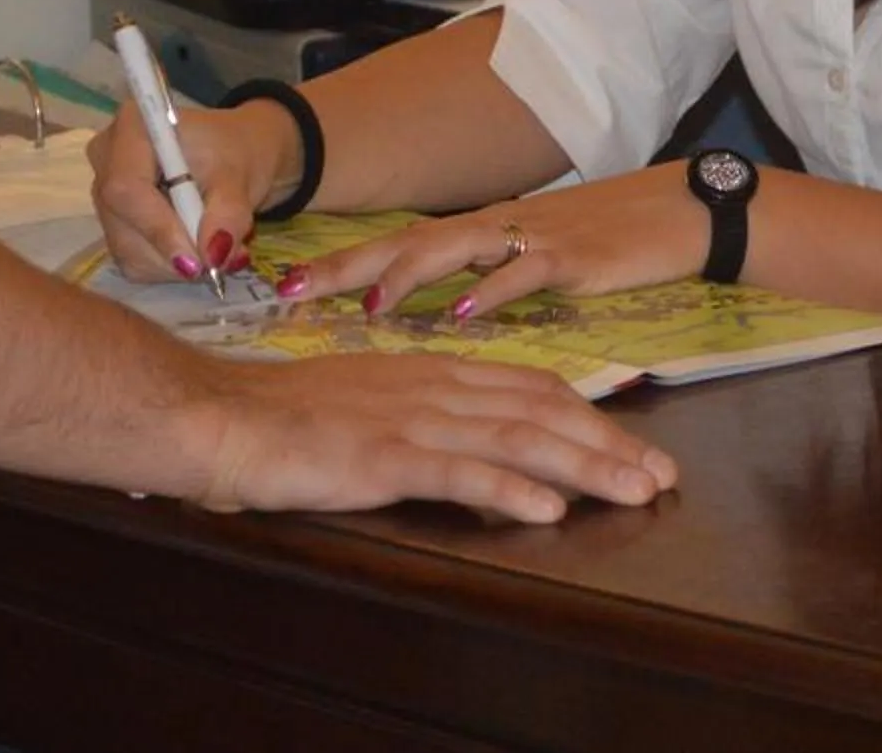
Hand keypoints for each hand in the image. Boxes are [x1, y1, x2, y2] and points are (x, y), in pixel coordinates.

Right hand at [87, 98, 287, 281]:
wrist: (236, 155)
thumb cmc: (236, 152)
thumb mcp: (241, 176)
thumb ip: (228, 213)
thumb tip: (212, 256)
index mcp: (133, 128)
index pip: (126, 187)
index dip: (157, 228)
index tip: (197, 260)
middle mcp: (107, 159)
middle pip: (123, 224)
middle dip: (172, 252)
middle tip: (219, 261)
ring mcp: (105, 195)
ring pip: (127, 250)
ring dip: (175, 264)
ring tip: (215, 250)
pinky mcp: (113, 224)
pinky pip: (133, 261)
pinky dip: (169, 267)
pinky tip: (195, 248)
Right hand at [195, 353, 678, 522]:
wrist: (219, 414)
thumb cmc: (286, 416)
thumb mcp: (371, 405)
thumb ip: (429, 421)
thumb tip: (483, 456)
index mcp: (434, 372)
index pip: (532, 388)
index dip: (591, 415)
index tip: (637, 445)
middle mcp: (435, 387)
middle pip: (542, 410)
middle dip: (609, 443)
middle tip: (663, 475)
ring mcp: (412, 420)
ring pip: (517, 437)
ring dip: (583, 466)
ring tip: (633, 490)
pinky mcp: (382, 456)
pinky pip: (458, 470)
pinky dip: (509, 488)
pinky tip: (548, 509)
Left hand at [275, 164, 709, 321]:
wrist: (682, 211)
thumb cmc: (612, 238)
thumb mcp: (540, 256)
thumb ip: (490, 275)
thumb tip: (442, 306)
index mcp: (485, 229)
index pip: (402, 241)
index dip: (346, 262)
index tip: (289, 285)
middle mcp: (497, 226)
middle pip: (408, 240)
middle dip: (350, 266)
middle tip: (293, 291)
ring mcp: (534, 236)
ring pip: (455, 248)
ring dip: (408, 275)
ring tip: (367, 304)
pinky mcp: (573, 255)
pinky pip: (524, 272)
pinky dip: (490, 291)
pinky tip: (462, 314)